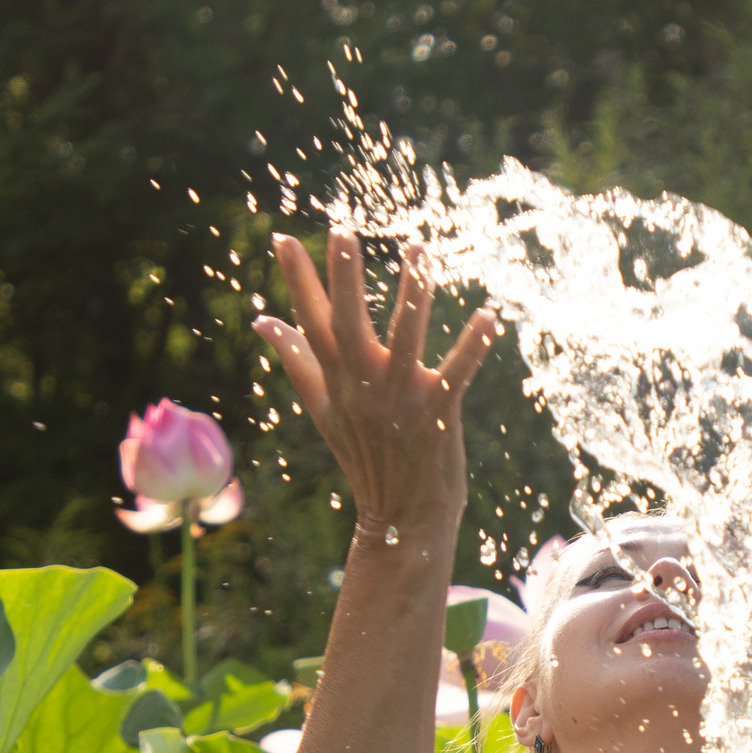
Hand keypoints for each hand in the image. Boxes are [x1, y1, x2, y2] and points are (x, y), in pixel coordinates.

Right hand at [255, 231, 499, 538]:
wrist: (401, 519)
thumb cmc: (364, 456)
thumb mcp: (324, 409)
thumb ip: (297, 361)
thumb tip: (263, 321)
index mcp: (335, 381)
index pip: (309, 323)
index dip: (297, 281)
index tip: (284, 237)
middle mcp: (362, 386)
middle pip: (346, 325)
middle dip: (343, 280)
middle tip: (341, 233)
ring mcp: (399, 400)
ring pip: (403, 339)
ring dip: (412, 295)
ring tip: (419, 250)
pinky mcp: (436, 413)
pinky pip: (456, 373)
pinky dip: (473, 346)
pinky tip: (488, 315)